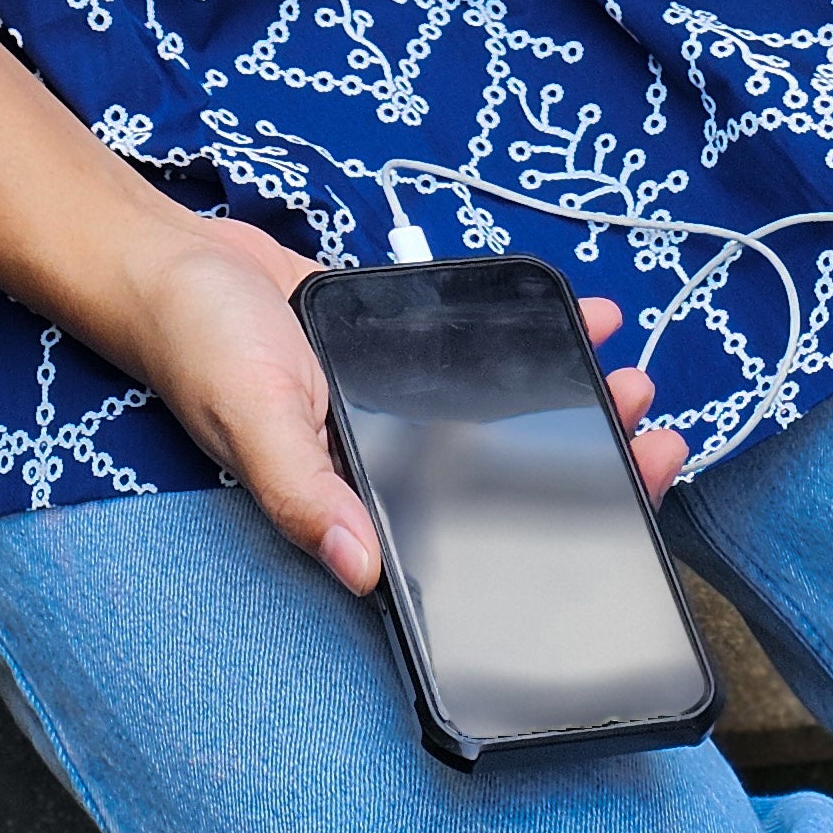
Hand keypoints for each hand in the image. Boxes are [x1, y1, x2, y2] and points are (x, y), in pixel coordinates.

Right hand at [108, 215, 687, 596]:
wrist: (175, 262)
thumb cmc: (201, 348)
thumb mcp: (251, 419)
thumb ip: (303, 492)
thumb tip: (360, 569)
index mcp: (359, 497)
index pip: (471, 531)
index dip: (551, 520)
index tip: (628, 499)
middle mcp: (387, 459)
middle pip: (505, 471)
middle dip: (589, 457)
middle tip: (658, 433)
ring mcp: (397, 401)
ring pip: (504, 411)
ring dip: (574, 394)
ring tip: (634, 378)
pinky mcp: (397, 344)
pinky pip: (479, 346)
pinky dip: (534, 331)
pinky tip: (586, 310)